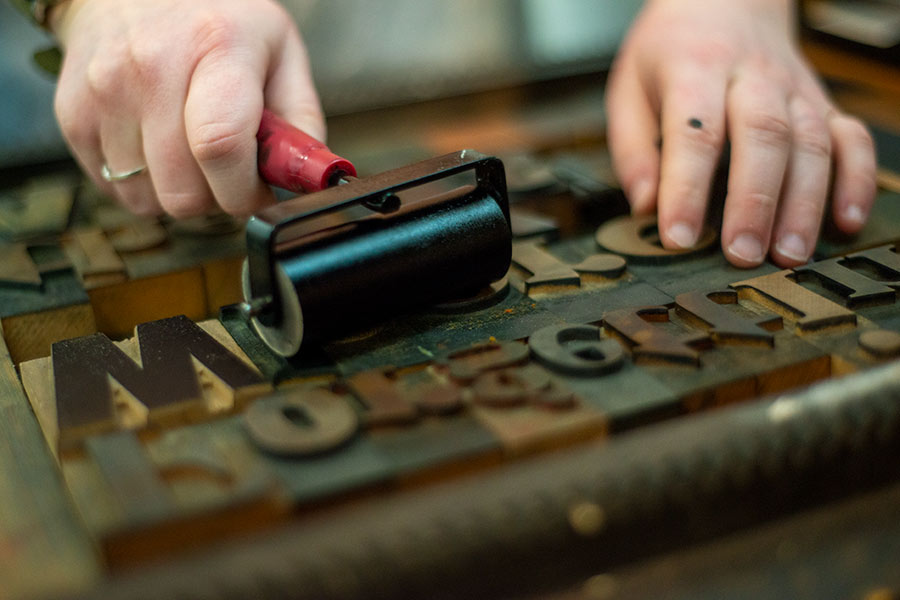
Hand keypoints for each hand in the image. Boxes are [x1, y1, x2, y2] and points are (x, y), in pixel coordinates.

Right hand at [51, 0, 324, 216]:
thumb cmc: (216, 21)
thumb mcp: (279, 51)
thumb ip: (301, 120)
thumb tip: (308, 180)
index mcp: (214, 48)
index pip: (220, 146)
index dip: (243, 191)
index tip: (257, 192)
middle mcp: (151, 68)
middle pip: (182, 191)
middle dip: (215, 198)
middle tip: (227, 171)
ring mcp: (105, 92)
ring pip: (148, 200)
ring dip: (177, 192)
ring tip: (190, 152)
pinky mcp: (73, 115)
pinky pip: (114, 189)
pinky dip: (143, 183)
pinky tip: (157, 147)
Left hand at [605, 0, 876, 267]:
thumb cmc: (672, 51)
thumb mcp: (629, 88)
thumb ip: (633, 149)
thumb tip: (645, 207)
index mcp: (694, 69)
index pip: (694, 134)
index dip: (686, 189)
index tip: (677, 237)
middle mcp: (751, 77)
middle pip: (763, 136)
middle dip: (755, 201)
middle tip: (742, 255)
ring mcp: (794, 88)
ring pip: (811, 142)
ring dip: (804, 203)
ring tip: (790, 255)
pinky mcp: (822, 103)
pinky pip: (851, 139)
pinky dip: (855, 181)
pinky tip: (844, 223)